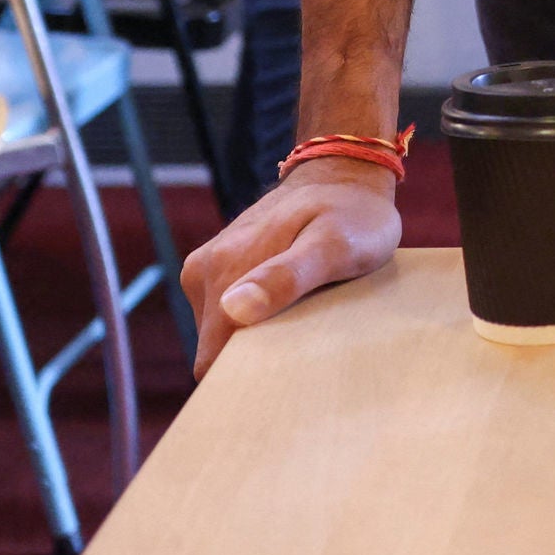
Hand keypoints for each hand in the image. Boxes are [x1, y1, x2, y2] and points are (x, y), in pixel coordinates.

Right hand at [181, 162, 403, 376]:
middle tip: (305, 347)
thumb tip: (234, 309)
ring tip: (302, 319)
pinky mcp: (217, 268)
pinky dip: (255, 320)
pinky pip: (227, 314)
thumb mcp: (335, 245)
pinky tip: (290, 306)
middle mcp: (204, 272)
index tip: (286, 379)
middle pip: (216, 351)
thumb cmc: (351, 215)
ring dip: (256, 337)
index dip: (247, 379)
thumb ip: (288, 277)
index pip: (213, 362)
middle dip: (254, 359)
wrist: (342, 175)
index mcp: (223, 273)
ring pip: (221, 334)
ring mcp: (207, 268)